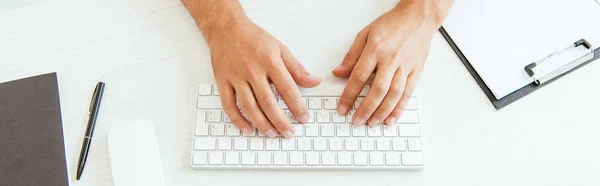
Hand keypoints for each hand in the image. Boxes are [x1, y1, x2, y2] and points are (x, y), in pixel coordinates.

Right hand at [208, 21, 320, 137]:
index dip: (297, 106)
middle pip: (268, 102)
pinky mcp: (223, 82)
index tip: (304, 118)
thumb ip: (297, 68)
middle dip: (280, 121)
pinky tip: (247, 129)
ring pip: (249, 106)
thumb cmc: (254, 38)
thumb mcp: (280, 49)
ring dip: (261, 123)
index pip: (287, 89)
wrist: (226, 29)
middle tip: (289, 133)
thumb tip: (314, 82)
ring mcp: (236, 77)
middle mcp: (253, 70)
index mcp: (270, 61)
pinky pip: (229, 105)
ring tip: (272, 133)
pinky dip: (238, 120)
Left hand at [332, 3, 438, 125]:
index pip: (358, 77)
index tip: (342, 108)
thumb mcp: (365, 34)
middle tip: (356, 121)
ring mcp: (405, 67)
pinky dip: (399, 108)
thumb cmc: (391, 25)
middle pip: (377, 90)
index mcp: (375, 50)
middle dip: (365, 109)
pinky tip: (391, 118)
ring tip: (372, 123)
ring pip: (393, 95)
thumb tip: (338, 73)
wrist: (417, 18)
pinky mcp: (416, 71)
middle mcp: (391, 60)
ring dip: (382, 112)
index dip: (349, 96)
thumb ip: (351, 56)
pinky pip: (408, 93)